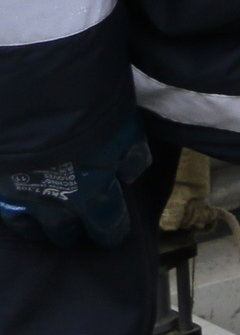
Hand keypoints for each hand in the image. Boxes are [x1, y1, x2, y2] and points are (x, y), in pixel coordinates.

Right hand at [0, 115, 149, 247]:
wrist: (35, 96)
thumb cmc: (89, 110)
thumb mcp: (126, 129)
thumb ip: (131, 156)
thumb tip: (130, 175)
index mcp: (92, 192)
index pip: (106, 223)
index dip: (112, 231)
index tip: (115, 237)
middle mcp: (55, 203)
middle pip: (64, 230)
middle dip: (72, 234)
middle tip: (74, 237)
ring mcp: (21, 196)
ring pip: (30, 226)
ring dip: (40, 230)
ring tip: (44, 231)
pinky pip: (5, 211)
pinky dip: (14, 214)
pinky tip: (17, 212)